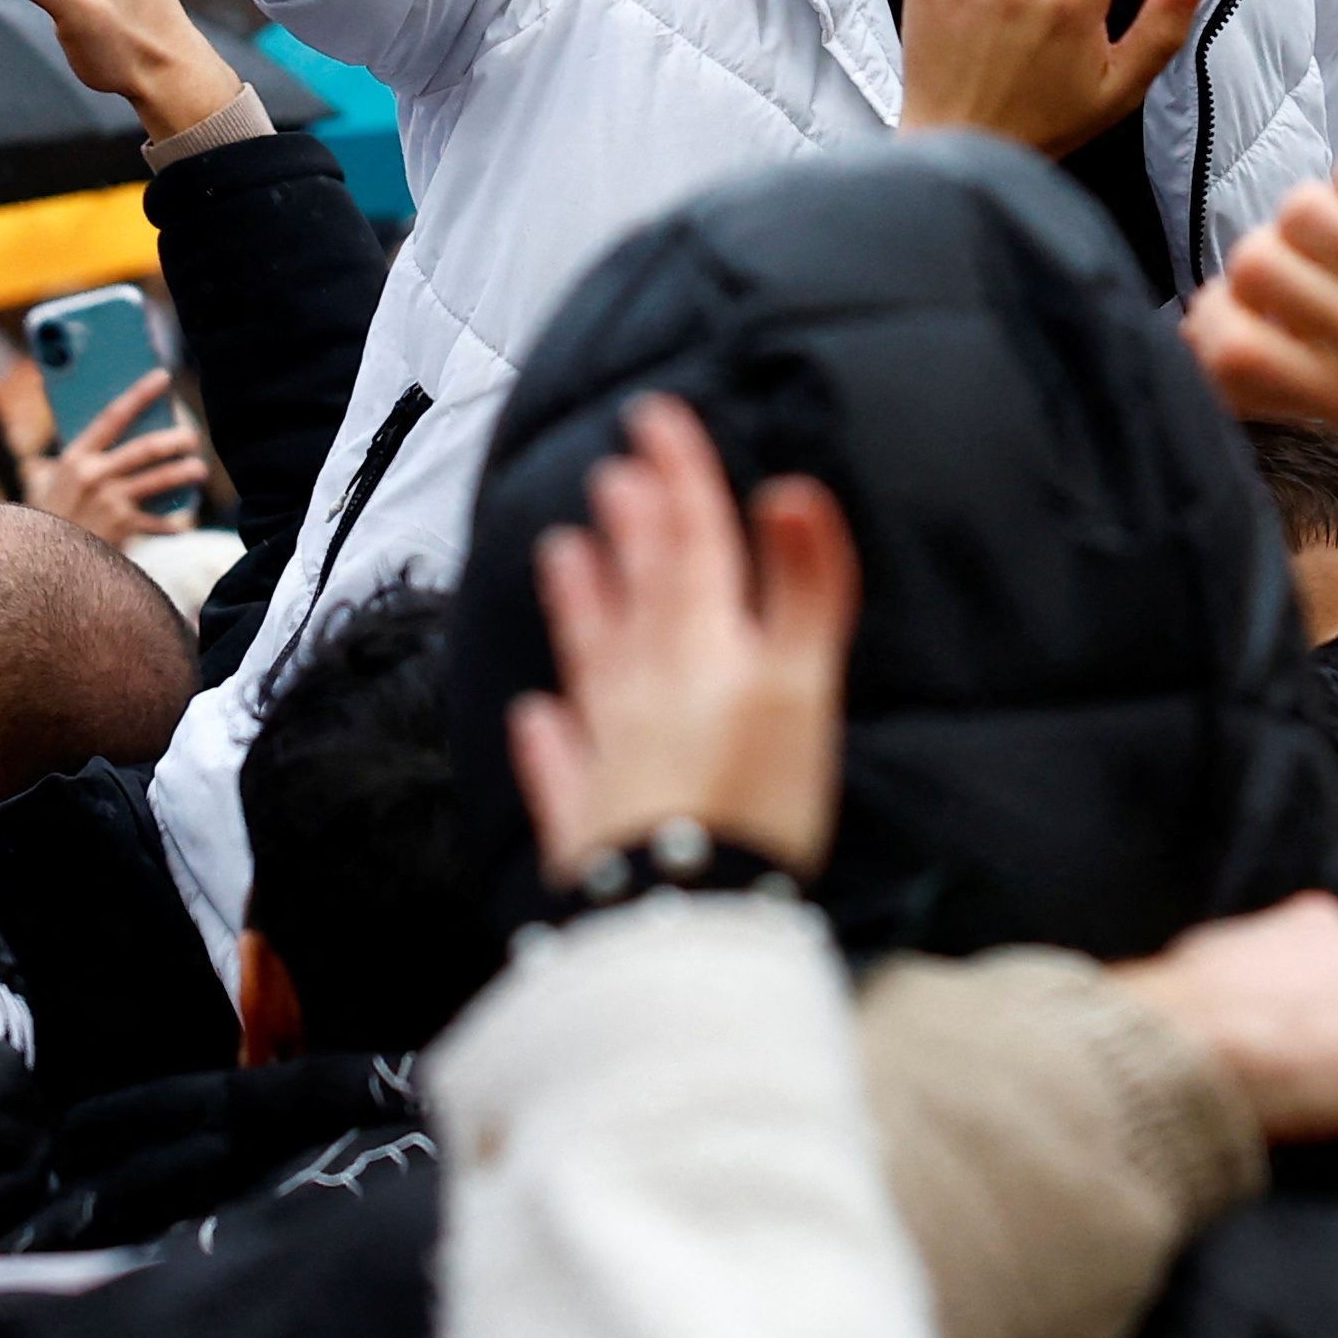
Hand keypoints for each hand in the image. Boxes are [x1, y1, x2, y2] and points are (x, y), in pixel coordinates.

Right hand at [28, 368, 209, 543]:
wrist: (40, 564)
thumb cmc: (48, 520)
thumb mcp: (47, 485)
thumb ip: (64, 464)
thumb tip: (85, 441)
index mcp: (75, 457)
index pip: (113, 416)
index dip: (140, 394)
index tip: (163, 377)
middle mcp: (93, 476)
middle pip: (145, 448)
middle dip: (174, 440)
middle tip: (192, 436)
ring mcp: (109, 502)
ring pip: (158, 480)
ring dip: (184, 474)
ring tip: (199, 470)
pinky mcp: (120, 529)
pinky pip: (156, 523)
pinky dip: (170, 525)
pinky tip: (181, 524)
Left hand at [506, 395, 856, 881]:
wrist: (683, 921)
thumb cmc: (754, 805)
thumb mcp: (800, 688)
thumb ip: (804, 589)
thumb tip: (790, 489)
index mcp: (702, 648)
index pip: (692, 543)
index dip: (678, 476)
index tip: (655, 416)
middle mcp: (646, 690)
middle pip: (638, 593)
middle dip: (629, 527)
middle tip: (610, 473)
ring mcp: (609, 756)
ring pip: (590, 662)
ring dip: (578, 605)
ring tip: (558, 553)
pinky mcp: (590, 823)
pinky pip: (561, 766)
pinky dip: (548, 738)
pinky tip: (534, 718)